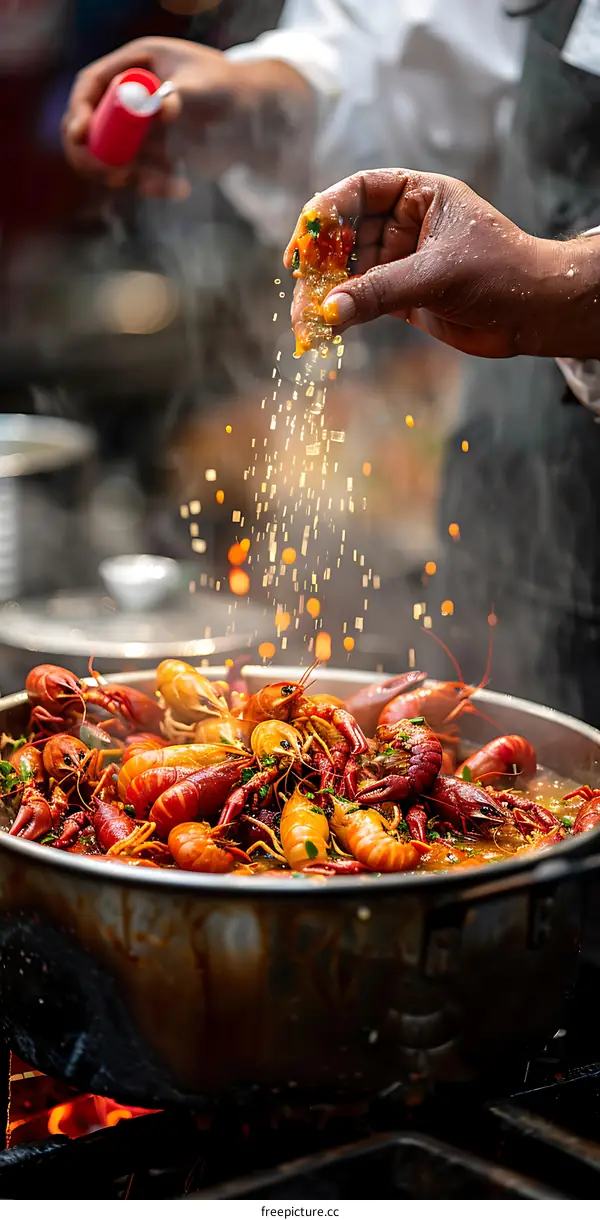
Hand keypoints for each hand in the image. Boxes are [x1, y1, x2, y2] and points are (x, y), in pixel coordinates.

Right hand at [62, 37, 310, 197]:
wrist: (254, 118)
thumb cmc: (230, 89)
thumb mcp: (206, 87)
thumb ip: (180, 94)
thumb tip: (160, 107)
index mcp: (134, 65)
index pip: (90, 86)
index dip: (80, 110)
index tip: (80, 135)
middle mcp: (126, 96)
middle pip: (88, 127)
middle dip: (96, 155)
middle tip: (117, 176)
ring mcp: (134, 128)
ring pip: (110, 159)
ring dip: (131, 177)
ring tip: (168, 182)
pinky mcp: (148, 155)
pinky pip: (135, 176)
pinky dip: (152, 186)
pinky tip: (181, 187)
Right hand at [285, 169, 599, 358]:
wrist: (534, 314)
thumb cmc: (501, 273)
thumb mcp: (437, 275)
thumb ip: (381, 291)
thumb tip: (329, 311)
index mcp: (418, 195)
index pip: (359, 191)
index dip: (326, 212)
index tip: (304, 241)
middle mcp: (405, 224)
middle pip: (345, 236)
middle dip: (320, 263)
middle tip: (299, 289)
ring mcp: (401, 261)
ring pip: (349, 273)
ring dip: (325, 295)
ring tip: (306, 323)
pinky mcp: (401, 297)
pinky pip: (361, 301)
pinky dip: (342, 315)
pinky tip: (324, 330)